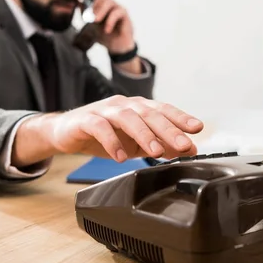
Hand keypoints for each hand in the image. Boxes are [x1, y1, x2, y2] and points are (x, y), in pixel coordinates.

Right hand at [40, 95, 203, 161]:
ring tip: (156, 152)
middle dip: (168, 129)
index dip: (181, 118)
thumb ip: (160, 145)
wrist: (66, 132)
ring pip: (127, 118)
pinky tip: (120, 156)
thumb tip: (187, 149)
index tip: (197, 128)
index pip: (163, 110)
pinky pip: (100, 128)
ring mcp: (104, 111)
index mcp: (138, 108)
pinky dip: (111, 141)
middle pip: (149, 113)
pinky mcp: (86, 120)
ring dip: (144, 134)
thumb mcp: (135, 144)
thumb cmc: (102, 135)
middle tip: (183, 144)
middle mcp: (123, 105)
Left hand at [91, 0, 134, 53]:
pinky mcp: (124, 15)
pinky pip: (117, 12)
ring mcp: (117, 8)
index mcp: (101, 5)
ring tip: (95, 21)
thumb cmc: (104, 35)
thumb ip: (86, 15)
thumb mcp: (92, 25)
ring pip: (109, 1)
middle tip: (89, 14)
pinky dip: (110, 20)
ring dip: (100, 10)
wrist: (116, 47)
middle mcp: (110, 4)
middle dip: (94, 3)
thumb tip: (78, 3)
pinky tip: (106, 30)